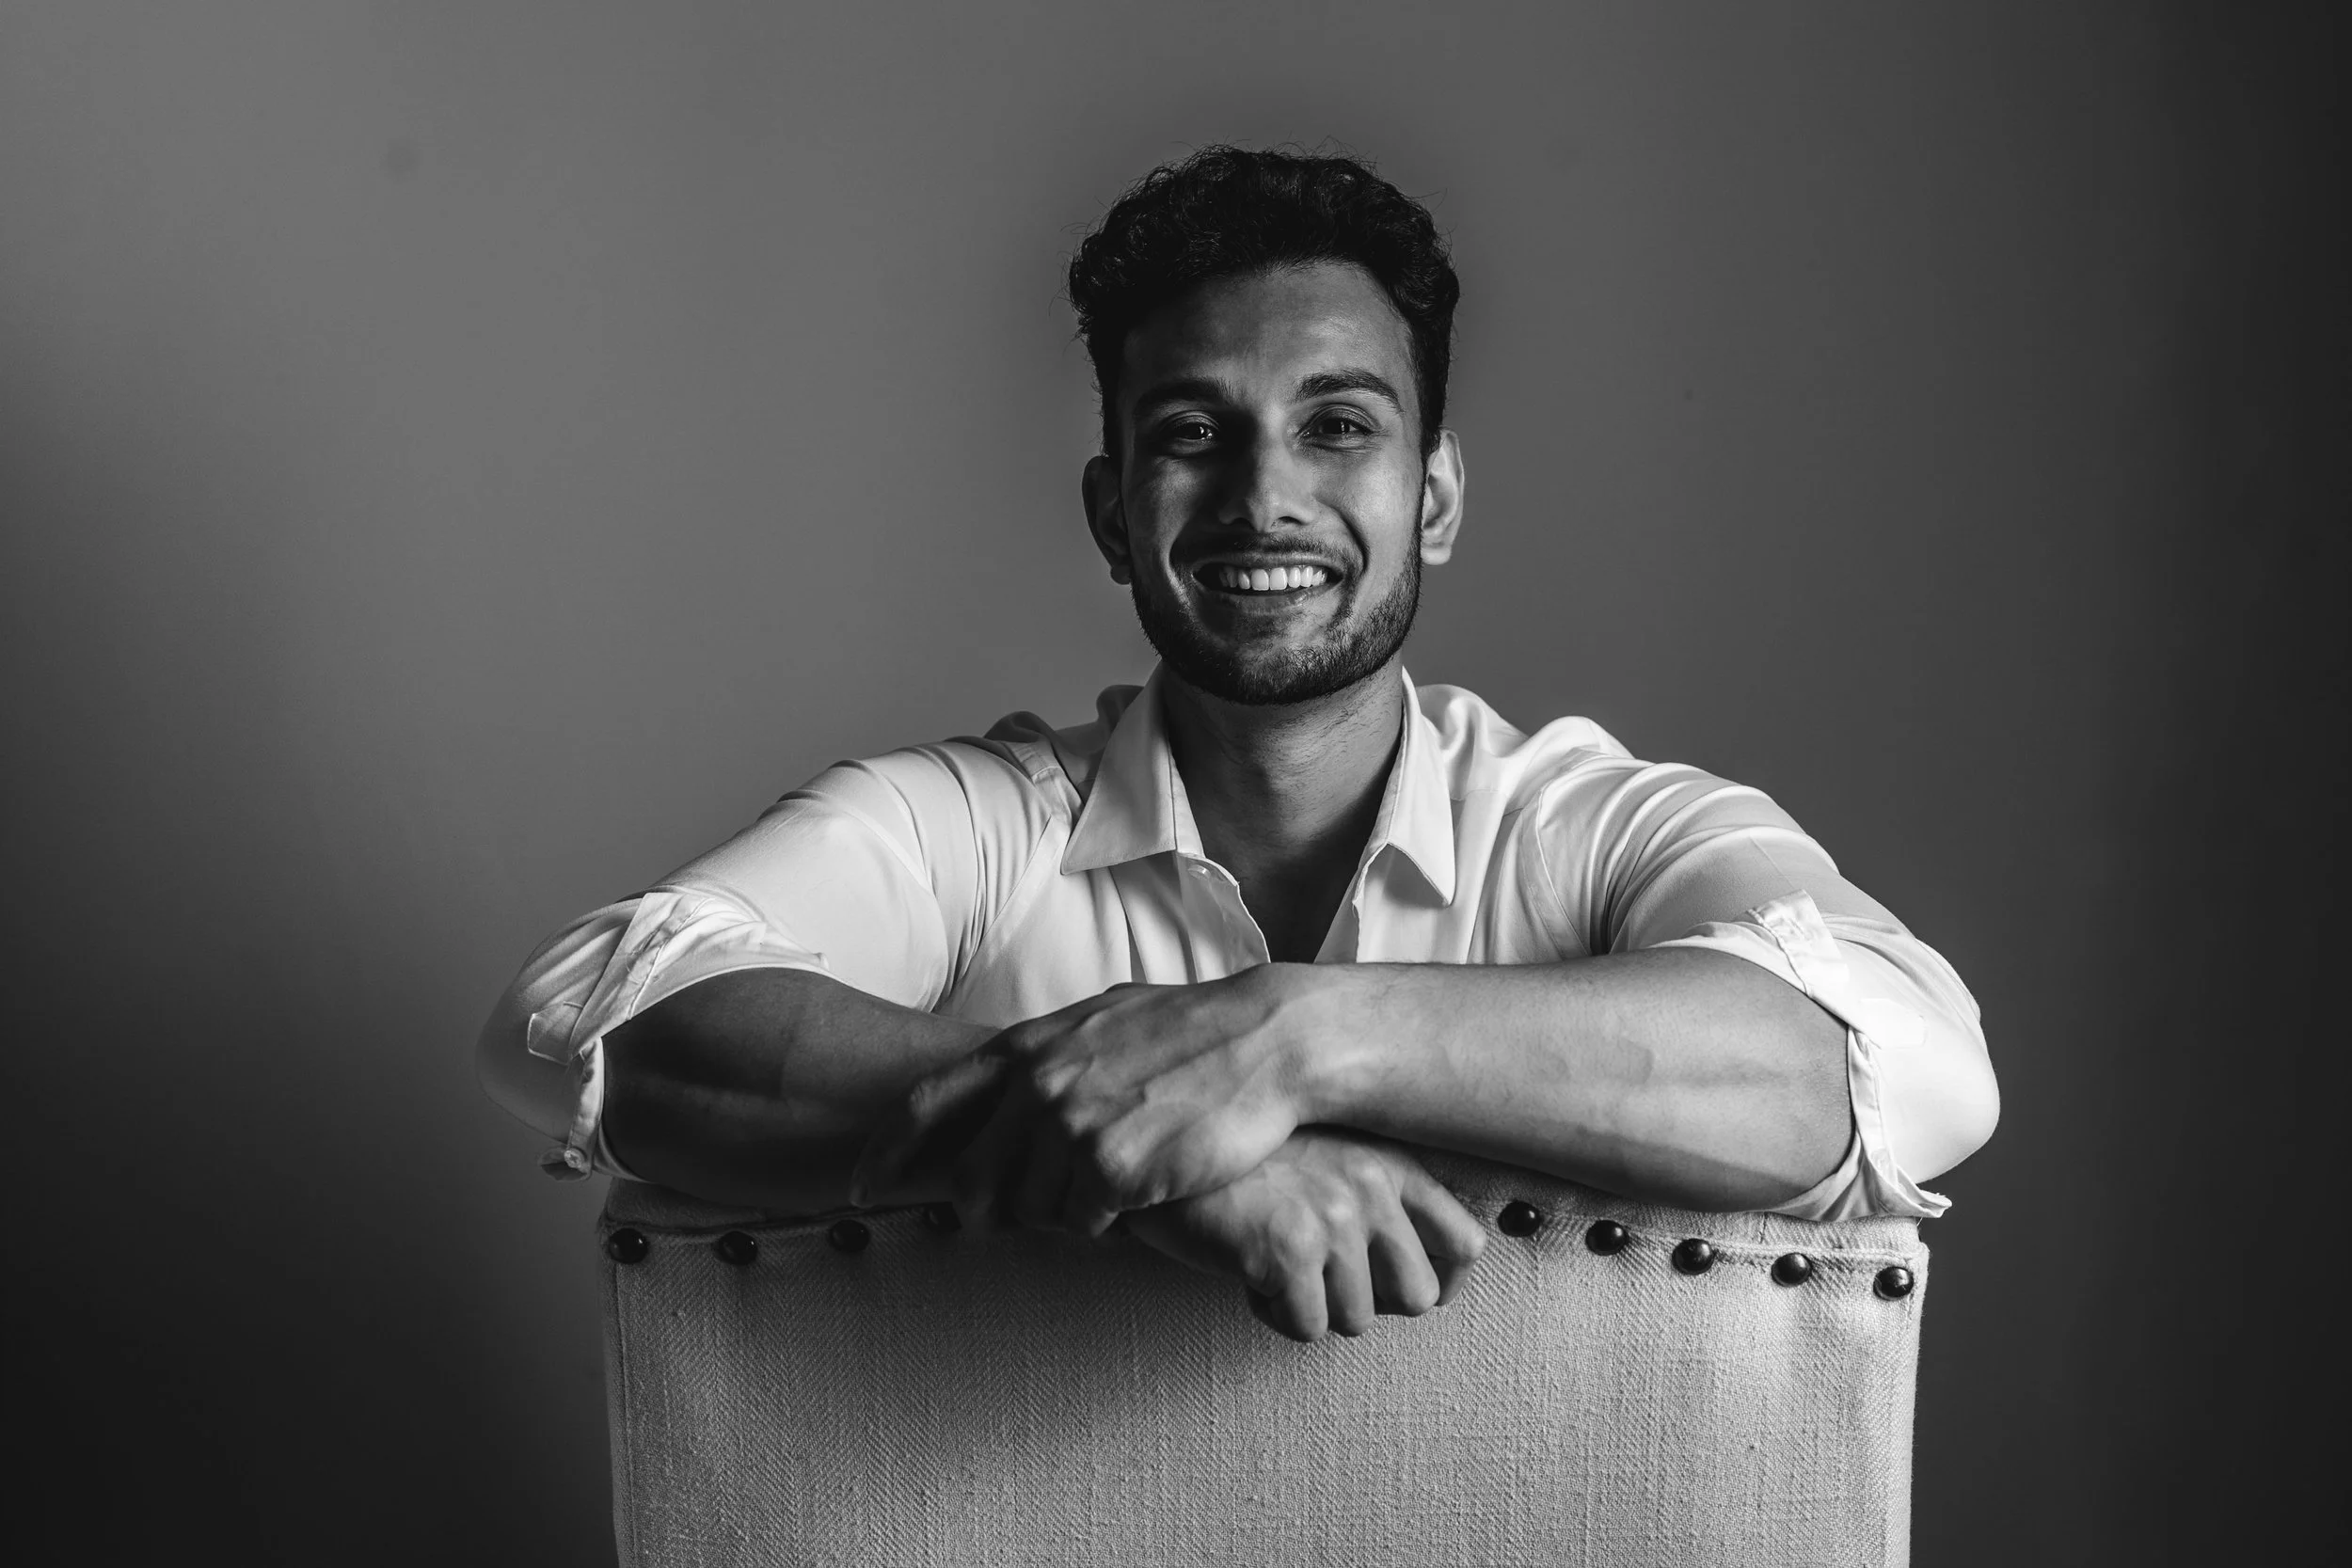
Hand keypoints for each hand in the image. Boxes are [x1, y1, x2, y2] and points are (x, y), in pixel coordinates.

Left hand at [849, 968, 1327, 1235]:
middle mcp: (1036, 1085)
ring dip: (1063, 1214)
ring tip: (1111, 1186)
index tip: (861, 1188)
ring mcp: (1071, 1128)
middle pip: (973, 1182)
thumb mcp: (1103, 1018)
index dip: (884, 1152)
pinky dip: (1104, 1222)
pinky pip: (1081, 1225)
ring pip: (1031, 1211)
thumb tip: (1012, 1076)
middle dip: (992, 1211)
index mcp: (1027, 1046)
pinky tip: (1140, 1193)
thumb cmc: (1195, 1031)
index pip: (924, 1104)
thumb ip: (1048, 1049)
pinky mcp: (1111, 1171)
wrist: (1269, 1042)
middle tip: (1026, 1217)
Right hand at [1122, 1129, 1487, 1342]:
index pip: (1464, 1243)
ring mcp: (1332, 1217)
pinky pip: (1304, 1327)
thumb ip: (1376, 1200)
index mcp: (1389, 1162)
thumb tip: (1419, 1282)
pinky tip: (1246, 1266)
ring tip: (1271, 1256)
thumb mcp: (1324, 1160)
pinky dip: (1270, 1311)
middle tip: (1320, 1277)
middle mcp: (1370, 1185)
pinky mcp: (1289, 1249)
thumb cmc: (1239, 1162)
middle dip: (1367, 1301)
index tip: (1397, 1289)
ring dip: (1308, 1303)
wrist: (1161, 1145)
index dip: (1441, 1282)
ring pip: (1354, 1320)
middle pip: (1417, 1297)